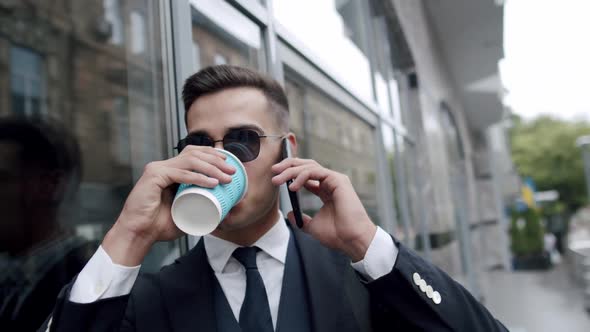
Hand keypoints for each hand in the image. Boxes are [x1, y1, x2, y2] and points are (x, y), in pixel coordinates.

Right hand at [103, 146, 235, 265]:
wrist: (138, 236)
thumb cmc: (158, 226)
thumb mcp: (184, 213)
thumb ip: (197, 207)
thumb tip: (221, 209)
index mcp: (168, 171)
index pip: (192, 153)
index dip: (211, 154)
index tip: (228, 163)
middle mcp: (162, 166)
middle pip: (193, 153)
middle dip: (216, 160)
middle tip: (231, 171)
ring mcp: (157, 170)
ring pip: (190, 161)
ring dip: (211, 168)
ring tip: (225, 178)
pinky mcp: (153, 177)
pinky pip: (181, 173)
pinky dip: (198, 177)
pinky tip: (212, 182)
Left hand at [271, 158, 376, 261]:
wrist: (352, 240)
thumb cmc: (338, 235)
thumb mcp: (313, 226)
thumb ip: (301, 219)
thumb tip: (289, 214)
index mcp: (326, 191)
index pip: (306, 175)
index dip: (290, 173)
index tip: (276, 178)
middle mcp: (331, 182)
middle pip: (306, 166)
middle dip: (288, 166)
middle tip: (273, 171)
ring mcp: (335, 180)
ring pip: (309, 166)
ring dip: (291, 170)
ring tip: (278, 180)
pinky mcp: (338, 180)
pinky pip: (315, 171)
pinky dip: (302, 176)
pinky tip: (292, 186)